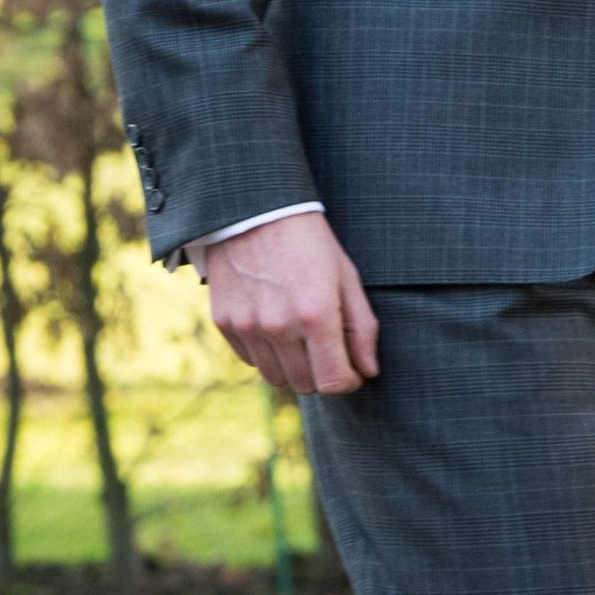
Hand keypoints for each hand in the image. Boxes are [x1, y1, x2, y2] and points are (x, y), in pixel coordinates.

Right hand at [204, 215, 378, 395]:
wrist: (255, 210)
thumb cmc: (310, 242)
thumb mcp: (346, 276)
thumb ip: (362, 327)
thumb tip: (369, 370)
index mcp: (316, 314)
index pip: (333, 381)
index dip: (349, 382)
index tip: (353, 371)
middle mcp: (279, 326)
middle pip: (305, 385)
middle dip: (323, 375)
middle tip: (329, 351)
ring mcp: (247, 326)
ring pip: (276, 378)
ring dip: (294, 368)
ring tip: (302, 337)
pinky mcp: (224, 322)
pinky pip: (251, 360)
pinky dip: (267, 353)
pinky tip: (276, 325)